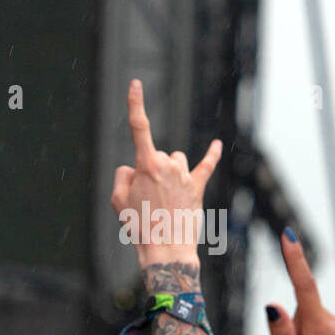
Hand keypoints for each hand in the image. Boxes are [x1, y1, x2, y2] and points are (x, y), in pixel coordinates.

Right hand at [110, 80, 221, 267]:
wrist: (166, 249)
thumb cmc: (139, 225)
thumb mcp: (117, 198)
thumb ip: (123, 175)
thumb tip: (135, 170)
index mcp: (146, 165)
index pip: (138, 127)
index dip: (135, 103)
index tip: (135, 84)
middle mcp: (169, 165)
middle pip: (157, 154)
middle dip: (150, 169)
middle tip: (147, 197)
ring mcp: (186, 176)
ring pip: (175, 160)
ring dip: (170, 171)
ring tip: (165, 197)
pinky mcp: (198, 188)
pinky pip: (206, 165)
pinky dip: (211, 154)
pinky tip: (217, 144)